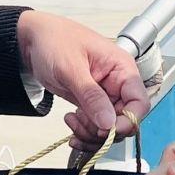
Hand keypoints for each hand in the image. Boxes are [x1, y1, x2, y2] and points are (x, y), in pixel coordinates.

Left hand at [15, 10, 150, 140]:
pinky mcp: (92, 104)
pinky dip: (84, 132)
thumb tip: (109, 123)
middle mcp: (118, 84)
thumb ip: (91, 95)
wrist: (34, 40)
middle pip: (125, 121)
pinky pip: (96, 126)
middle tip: (81, 124)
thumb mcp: (71, 67)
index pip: (139, 102)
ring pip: (110, 128)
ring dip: (91, 133)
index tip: (106, 130)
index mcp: (122, 68)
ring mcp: (105, 96)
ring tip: (71, 122)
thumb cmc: (55, 41)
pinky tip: (71, 124)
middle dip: (104, 130)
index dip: (128, 121)